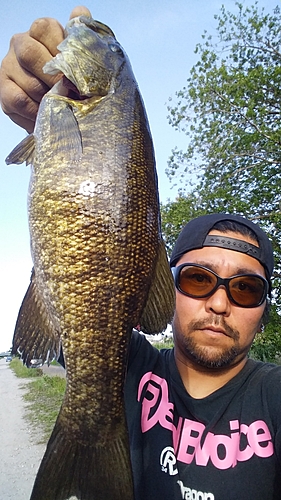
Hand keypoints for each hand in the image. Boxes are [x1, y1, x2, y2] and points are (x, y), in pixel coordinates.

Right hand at [0, 6, 90, 132]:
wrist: (61, 103)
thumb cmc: (71, 76)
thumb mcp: (80, 55)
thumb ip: (80, 34)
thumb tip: (81, 12)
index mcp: (40, 31)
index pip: (44, 28)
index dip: (60, 50)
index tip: (73, 70)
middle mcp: (20, 43)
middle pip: (29, 53)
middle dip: (52, 77)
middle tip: (68, 91)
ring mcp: (9, 66)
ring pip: (27, 81)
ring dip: (47, 97)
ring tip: (60, 105)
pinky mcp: (3, 90)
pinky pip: (19, 100)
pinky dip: (36, 110)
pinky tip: (45, 113)